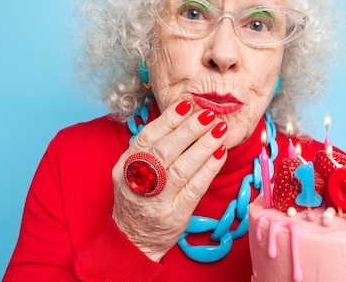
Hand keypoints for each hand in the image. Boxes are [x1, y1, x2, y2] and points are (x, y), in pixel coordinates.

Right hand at [111, 100, 227, 260]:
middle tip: (207, 114)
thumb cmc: (138, 198)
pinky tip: (220, 153)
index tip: (185, 104)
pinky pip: (195, 188)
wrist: (134, 240)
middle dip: (188, 130)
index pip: (146, 138)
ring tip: (219, 129)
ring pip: (182, 168)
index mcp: (125, 168)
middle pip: (164, 151)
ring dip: (203, 146)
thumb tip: (179, 118)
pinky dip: (209, 168)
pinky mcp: (175, 215)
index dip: (167, 120)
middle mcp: (138, 183)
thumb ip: (149, 148)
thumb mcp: (132, 171)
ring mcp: (157, 201)